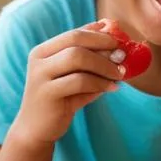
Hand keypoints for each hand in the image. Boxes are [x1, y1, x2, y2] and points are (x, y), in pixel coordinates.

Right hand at [10, 22, 125, 147]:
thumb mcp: (78, 75)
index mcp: (44, 50)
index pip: (75, 33)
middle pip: (75, 40)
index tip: (120, 41)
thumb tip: (115, 32)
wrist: (37, 128)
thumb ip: (92, 57)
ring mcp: (40, 75)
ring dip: (104, 64)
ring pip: (77, 57)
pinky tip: (113, 88)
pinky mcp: (47, 93)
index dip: (100, 35)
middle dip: (103, 45)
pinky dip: (101, 82)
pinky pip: (80, 81)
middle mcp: (39, 59)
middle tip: (122, 55)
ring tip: (120, 74)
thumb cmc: (63, 98)